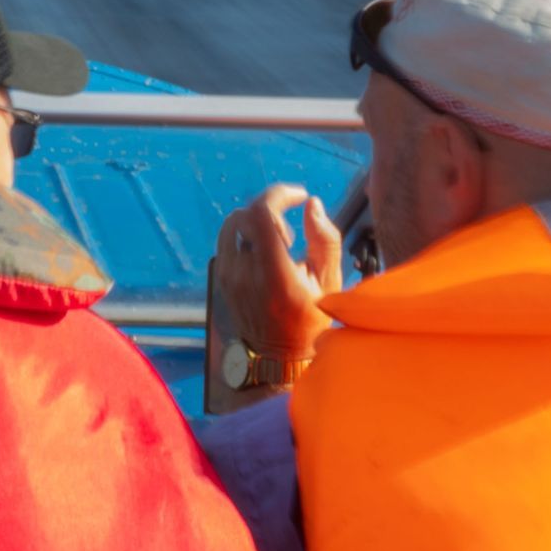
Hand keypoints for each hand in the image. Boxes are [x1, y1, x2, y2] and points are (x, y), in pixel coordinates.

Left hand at [216, 184, 343, 370]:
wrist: (277, 356)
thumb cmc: (310, 319)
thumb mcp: (329, 282)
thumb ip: (324, 240)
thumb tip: (311, 205)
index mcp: (275, 274)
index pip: (261, 215)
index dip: (279, 195)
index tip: (299, 196)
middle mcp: (244, 273)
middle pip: (245, 215)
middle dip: (271, 210)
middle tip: (292, 232)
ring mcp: (228, 276)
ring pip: (232, 225)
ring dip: (256, 221)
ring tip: (279, 242)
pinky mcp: (221, 278)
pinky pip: (227, 240)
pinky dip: (246, 234)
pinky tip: (265, 252)